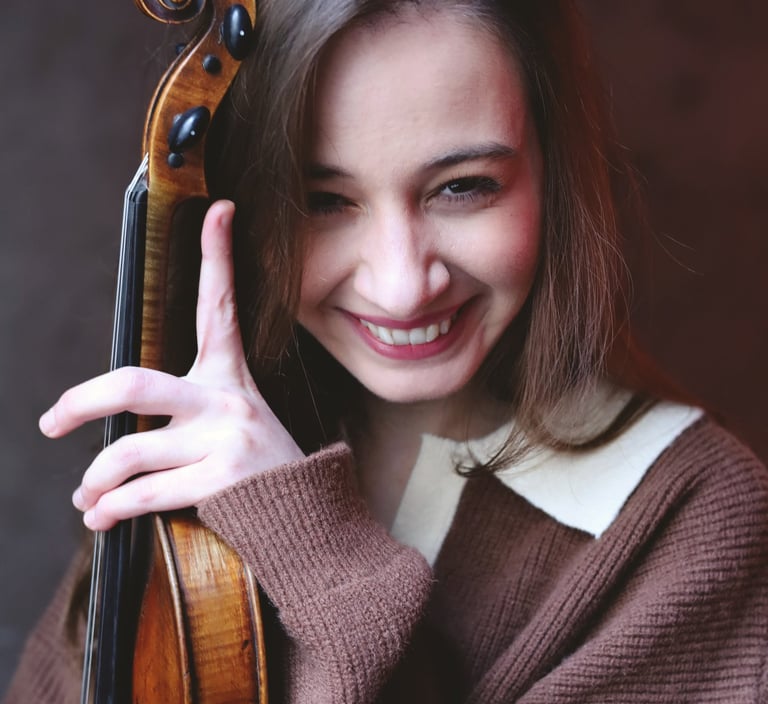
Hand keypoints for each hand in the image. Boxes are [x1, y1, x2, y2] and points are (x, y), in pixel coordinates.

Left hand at [39, 200, 304, 530]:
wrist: (302, 515)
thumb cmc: (256, 466)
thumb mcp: (231, 423)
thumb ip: (177, 417)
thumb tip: (108, 437)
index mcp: (229, 377)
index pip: (220, 306)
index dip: (219, 256)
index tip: (217, 209)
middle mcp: (227, 399)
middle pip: (135, 384)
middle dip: (82, 402)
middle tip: (52, 422)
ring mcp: (224, 438)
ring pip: (129, 452)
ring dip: (95, 480)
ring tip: (88, 495)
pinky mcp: (221, 479)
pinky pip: (144, 493)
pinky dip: (112, 509)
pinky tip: (102, 516)